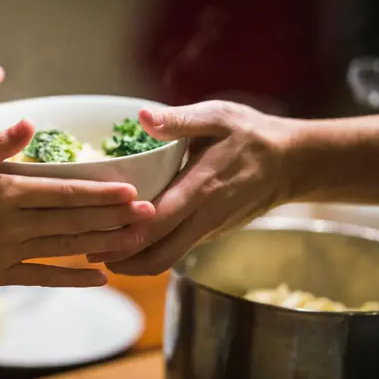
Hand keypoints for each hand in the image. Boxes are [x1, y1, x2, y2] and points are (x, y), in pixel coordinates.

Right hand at [0, 119, 154, 288]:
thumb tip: (28, 123)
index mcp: (5, 194)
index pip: (63, 192)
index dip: (100, 192)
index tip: (130, 191)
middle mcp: (14, 226)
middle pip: (73, 221)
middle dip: (113, 218)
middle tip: (148, 215)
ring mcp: (9, 253)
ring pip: (66, 249)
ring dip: (103, 245)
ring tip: (135, 241)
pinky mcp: (0, 275)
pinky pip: (44, 278)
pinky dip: (73, 279)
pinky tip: (100, 278)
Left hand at [87, 101, 296, 274]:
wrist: (293, 163)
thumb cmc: (253, 135)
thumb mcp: (218, 116)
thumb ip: (180, 119)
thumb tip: (142, 117)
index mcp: (202, 187)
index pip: (157, 223)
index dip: (123, 235)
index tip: (92, 236)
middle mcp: (205, 217)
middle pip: (157, 254)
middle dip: (120, 258)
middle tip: (85, 250)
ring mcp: (209, 230)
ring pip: (167, 259)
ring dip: (133, 261)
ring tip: (99, 251)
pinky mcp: (211, 233)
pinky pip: (177, 251)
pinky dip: (150, 253)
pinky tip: (128, 242)